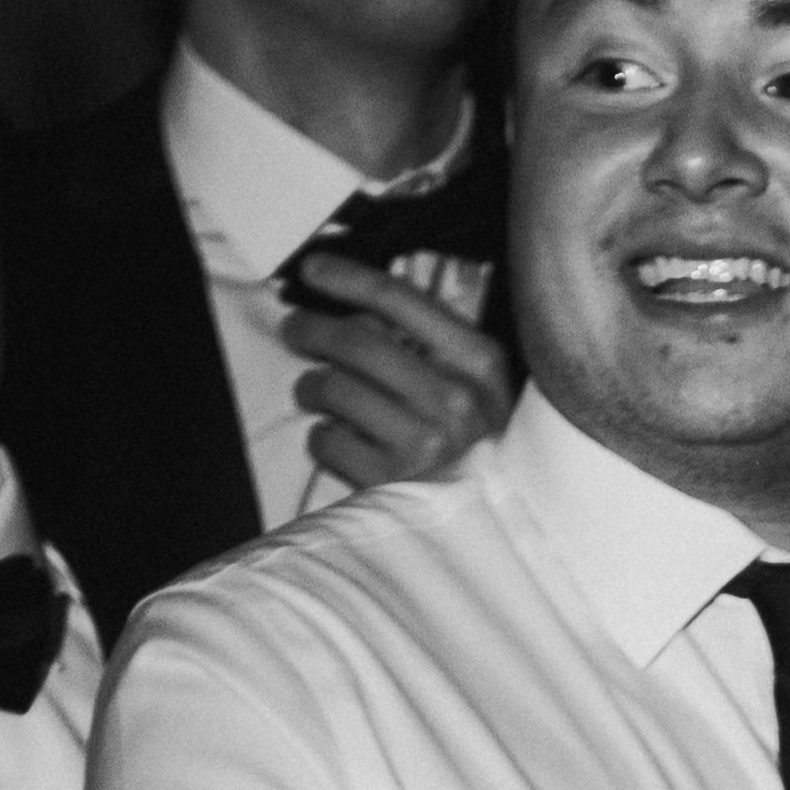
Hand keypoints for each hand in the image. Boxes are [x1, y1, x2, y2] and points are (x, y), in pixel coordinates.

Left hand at [281, 251, 519, 498]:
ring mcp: (422, 442)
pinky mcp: (391, 482)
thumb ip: (430, 343)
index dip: (347, 278)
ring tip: (314, 390)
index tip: (311, 268)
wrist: (494, 520)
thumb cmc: (482, 442)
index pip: (398, 300)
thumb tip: (355, 310)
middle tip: (294, 328)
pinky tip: (334, 436)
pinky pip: (327, 441)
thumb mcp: (479, 382)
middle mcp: (453, 398)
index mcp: (477, 360)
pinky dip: (320, 436)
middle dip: (312, 328)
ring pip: (334, 389)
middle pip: (356, 342)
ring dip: (312, 386)